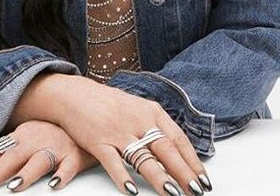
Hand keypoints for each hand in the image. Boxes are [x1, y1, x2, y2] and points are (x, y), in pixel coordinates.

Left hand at [0, 119, 98, 190]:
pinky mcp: (76, 156)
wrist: (87, 118)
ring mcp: (57, 147)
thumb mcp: (30, 136)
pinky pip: (70, 165)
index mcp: (23, 134)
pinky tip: (55, 184)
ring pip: (40, 159)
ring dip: (27, 172)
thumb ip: (10, 150)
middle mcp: (37, 139)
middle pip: (15, 155)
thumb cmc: (54, 132)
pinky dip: (63, 174)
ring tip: (14, 185)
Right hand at [53, 76, 209, 195]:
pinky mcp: (98, 141)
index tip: (204, 180)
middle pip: (165, 149)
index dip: (192, 161)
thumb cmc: (109, 104)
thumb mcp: (138, 109)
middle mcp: (138, 120)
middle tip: (196, 191)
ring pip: (143, 157)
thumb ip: (156, 128)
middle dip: (183, 172)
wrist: (75, 94)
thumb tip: (179, 152)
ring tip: (174, 194)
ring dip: (159, 178)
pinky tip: (131, 191)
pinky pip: (112, 162)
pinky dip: (122, 177)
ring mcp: (118, 130)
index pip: (178, 138)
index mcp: (151, 111)